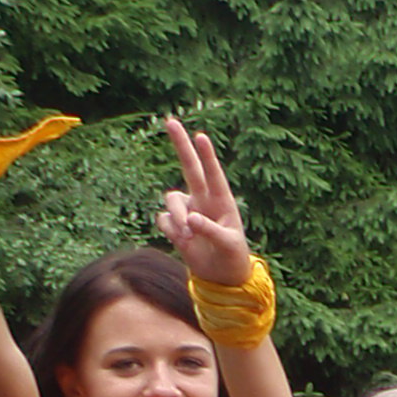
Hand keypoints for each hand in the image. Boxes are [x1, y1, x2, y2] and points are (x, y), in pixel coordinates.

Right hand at [156, 119, 255, 285]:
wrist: (221, 276)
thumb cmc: (232, 257)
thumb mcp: (228, 245)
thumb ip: (211, 230)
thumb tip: (190, 220)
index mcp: (222, 202)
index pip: (214, 174)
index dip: (207, 156)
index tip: (201, 136)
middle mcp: (203, 200)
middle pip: (189, 167)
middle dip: (180, 144)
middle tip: (170, 120)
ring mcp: (187, 209)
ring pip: (171, 199)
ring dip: (176, 217)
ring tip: (189, 237)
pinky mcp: (175, 223)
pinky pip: (163, 219)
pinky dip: (171, 230)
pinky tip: (184, 242)